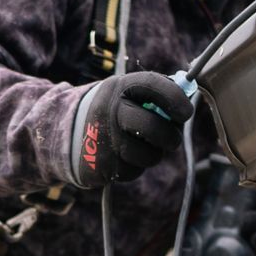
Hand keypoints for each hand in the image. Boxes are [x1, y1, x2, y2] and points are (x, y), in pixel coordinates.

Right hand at [69, 71, 193, 190]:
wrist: (67, 132)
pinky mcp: (102, 165)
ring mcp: (105, 139)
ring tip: (143, 146)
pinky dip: (135, 166)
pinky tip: (124, 156)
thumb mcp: (127, 92)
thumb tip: (189, 95)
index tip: (186, 112)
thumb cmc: (112, 111)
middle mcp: (110, 111)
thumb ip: (156, 93)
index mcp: (120, 87)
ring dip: (153, 155)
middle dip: (170, 137)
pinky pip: (133, 170)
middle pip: (153, 127)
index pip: (154, 85)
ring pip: (148, 155)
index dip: (176, 99)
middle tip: (172, 139)